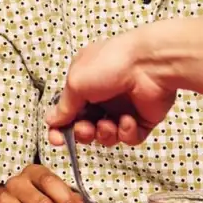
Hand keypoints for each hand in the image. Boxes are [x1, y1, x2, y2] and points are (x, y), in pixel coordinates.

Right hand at [45, 28, 175, 147]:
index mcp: (85, 83)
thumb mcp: (76, 82)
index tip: (57, 139)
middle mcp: (103, 96)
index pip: (68, 111)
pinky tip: (127, 120)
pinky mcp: (142, 119)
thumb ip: (63, 106)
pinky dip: (126, 132)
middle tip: (85, 129)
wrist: (150, 64)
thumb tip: (51, 120)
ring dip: (104, 134)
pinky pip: (128, 137)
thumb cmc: (111, 63)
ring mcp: (123, 108)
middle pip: (86, 127)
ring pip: (106, 136)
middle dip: (83, 133)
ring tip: (108, 124)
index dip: (60, 127)